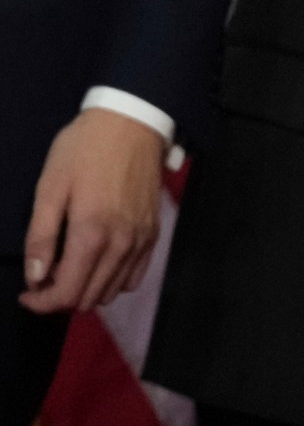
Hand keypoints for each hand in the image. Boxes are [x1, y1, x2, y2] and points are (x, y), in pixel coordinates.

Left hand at [20, 109, 166, 313]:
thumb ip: (41, 236)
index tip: (26, 293)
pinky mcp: (154, 233)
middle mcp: (121, 245)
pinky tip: (98, 264)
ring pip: (113, 291)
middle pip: (89, 298)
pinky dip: (113, 281)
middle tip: (44, 278)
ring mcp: (141, 241)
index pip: (67, 292)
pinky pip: (135, 276)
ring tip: (69, 270)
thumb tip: (36, 278)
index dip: (42, 302)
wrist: (132, 123)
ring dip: (87, 290)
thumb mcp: (50, 187)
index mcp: (92, 234)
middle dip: (61, 297)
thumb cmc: (84, 151)